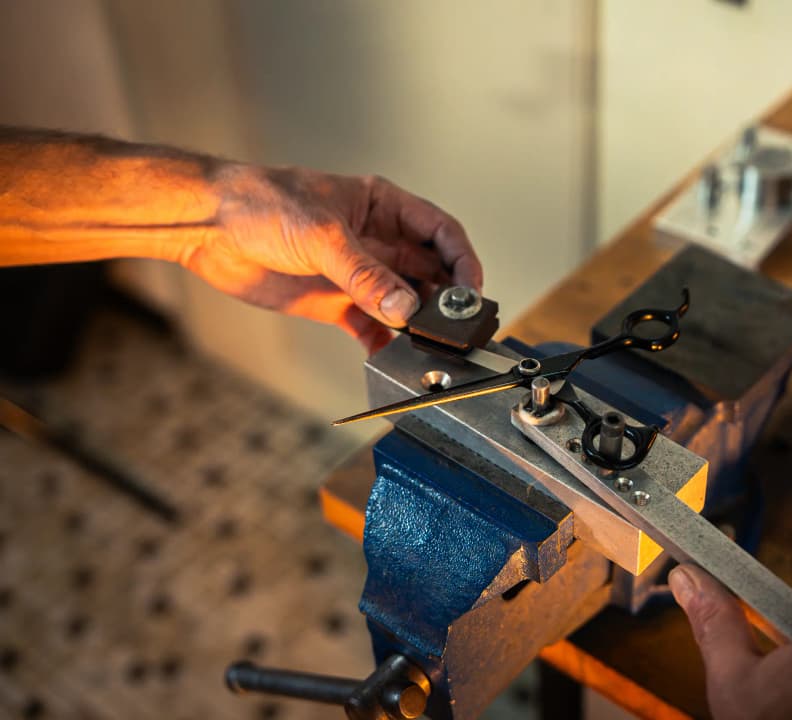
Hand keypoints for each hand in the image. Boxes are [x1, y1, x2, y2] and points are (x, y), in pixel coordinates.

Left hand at [181, 165, 480, 351]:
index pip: (441, 233)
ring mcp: (359, 274)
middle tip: (452, 328)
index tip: (471, 292)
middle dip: (445, 300)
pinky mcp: (337, 303)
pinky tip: (390, 356)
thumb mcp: (322, 235)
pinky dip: (385, 344)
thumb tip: (405, 307)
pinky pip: (373, 328)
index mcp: (383, 207)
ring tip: (426, 346)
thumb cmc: (261, 203)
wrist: (208, 227)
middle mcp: (378, 241)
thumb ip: (366, 274)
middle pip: (430, 272)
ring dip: (417, 325)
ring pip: (405, 304)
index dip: (463, 261)